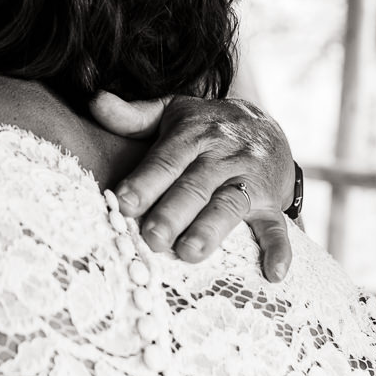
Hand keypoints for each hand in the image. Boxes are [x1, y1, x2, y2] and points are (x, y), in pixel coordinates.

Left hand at [96, 93, 296, 281]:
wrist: (265, 124)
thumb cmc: (206, 127)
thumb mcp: (173, 113)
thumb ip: (134, 115)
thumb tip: (96, 103)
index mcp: (194, 134)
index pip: (167, 159)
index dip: (146, 181)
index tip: (124, 204)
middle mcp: (223, 155)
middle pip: (195, 185)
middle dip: (173, 212)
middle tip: (152, 238)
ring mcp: (251, 178)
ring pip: (230, 204)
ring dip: (211, 230)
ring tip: (190, 252)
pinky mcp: (273, 200)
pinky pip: (278, 225)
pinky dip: (280, 249)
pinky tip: (273, 272)